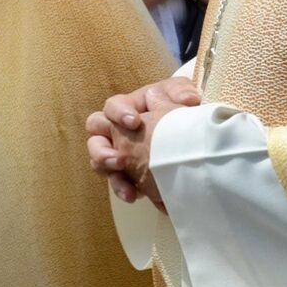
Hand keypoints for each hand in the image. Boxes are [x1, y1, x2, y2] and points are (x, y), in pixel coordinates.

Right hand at [85, 74, 203, 206]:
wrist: (190, 134)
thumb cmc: (180, 106)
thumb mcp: (181, 94)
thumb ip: (180, 91)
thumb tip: (187, 100)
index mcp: (126, 108)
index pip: (111, 107)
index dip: (118, 113)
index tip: (134, 122)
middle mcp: (116, 131)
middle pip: (95, 138)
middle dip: (102, 151)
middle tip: (119, 159)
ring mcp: (120, 152)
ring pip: (100, 163)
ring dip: (110, 175)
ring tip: (126, 187)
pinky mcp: (128, 172)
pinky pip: (117, 182)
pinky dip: (124, 189)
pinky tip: (135, 195)